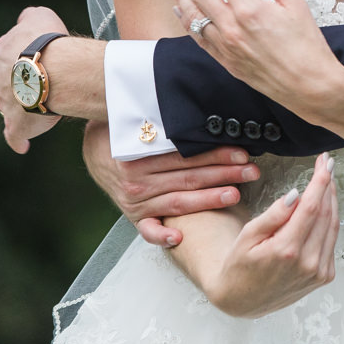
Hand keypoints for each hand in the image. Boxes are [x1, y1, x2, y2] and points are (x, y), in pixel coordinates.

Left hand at [0, 6, 68, 153]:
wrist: (54, 71)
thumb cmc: (49, 42)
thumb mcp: (39, 15)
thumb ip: (29, 18)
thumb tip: (24, 21)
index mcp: (2, 51)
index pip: (6, 53)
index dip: (21, 56)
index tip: (35, 58)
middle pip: (3, 81)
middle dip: (16, 82)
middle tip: (37, 83)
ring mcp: (5, 102)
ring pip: (8, 106)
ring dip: (21, 107)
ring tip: (39, 108)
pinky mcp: (16, 124)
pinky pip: (14, 135)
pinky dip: (18, 140)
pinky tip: (22, 145)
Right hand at [82, 122, 260, 246]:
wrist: (92, 150)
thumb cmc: (121, 131)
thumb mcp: (137, 120)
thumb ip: (163, 119)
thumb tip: (194, 105)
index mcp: (139, 154)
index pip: (185, 155)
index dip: (215, 154)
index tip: (240, 152)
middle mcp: (137, 180)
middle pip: (188, 178)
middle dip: (223, 174)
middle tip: (250, 171)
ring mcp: (135, 201)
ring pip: (179, 201)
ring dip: (209, 199)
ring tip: (235, 195)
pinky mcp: (134, 216)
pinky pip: (148, 230)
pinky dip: (162, 236)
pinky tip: (179, 239)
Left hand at [168, 0, 343, 118]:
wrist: (308, 85)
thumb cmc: (306, 47)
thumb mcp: (295, 4)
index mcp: (250, 9)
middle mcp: (232, 27)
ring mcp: (226, 46)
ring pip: (194, 17)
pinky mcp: (226, 62)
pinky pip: (199, 39)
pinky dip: (187, 23)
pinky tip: (182, 13)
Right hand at [205, 152, 340, 318]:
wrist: (243, 301)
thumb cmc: (239, 266)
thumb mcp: (247, 236)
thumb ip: (274, 215)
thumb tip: (296, 194)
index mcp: (287, 251)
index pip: (311, 207)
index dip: (321, 181)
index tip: (325, 162)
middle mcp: (308, 263)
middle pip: (326, 214)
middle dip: (329, 186)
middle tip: (326, 165)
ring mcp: (318, 272)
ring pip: (333, 227)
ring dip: (332, 201)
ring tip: (327, 181)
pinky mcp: (323, 277)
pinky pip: (331, 241)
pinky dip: (329, 221)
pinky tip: (323, 208)